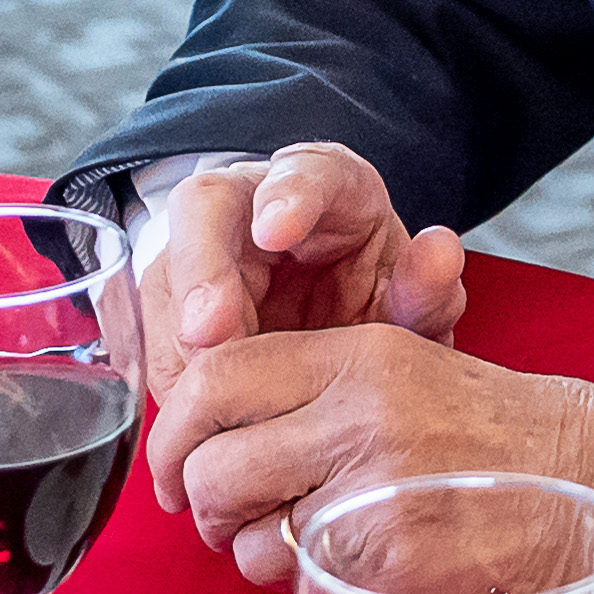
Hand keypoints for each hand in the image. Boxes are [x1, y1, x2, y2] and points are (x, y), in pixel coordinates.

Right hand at [139, 143, 466, 396]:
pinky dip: (173, 380)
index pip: (303, 172)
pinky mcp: (169, 305)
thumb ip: (427, 287)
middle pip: (203, 214)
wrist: (341, 321)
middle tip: (212, 334)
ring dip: (179, 338)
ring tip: (205, 397)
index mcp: (324, 184)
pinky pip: (154, 336)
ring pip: (166, 277)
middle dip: (202, 275)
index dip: (286, 198)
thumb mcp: (410, 299)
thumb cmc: (374, 299)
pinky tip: (194, 420)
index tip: (275, 231)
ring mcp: (201, 249)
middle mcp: (250, 202)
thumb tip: (439, 254)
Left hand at [148, 320, 593, 586]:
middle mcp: (360, 415)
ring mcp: (375, 489)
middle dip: (203, 501)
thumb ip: (313, 389)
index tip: (176, 462)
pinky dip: (300, 578)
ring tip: (292, 539)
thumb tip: (211, 429)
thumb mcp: (406, 368)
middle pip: (213, 462)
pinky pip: (296, 575)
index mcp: (358, 356)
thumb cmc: (500, 434)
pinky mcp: (390, 558)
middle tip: (226, 514)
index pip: (217, 378)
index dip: (176, 431)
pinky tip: (343, 562)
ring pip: (242, 529)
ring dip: (247, 547)